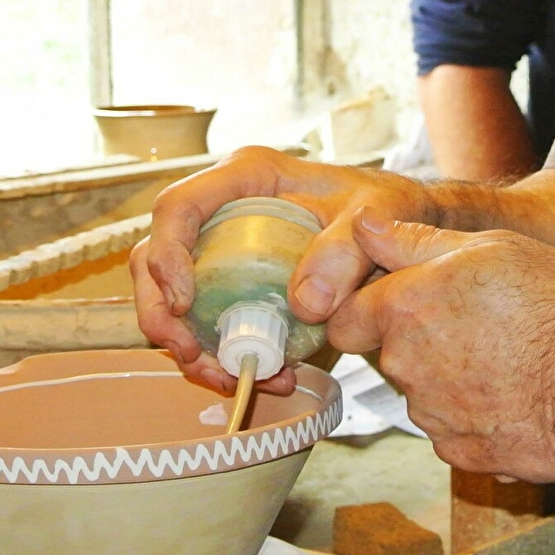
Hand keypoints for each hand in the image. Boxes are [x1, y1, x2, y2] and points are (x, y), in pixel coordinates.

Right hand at [129, 147, 436, 395]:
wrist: (399, 227)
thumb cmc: (381, 207)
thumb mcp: (372, 218)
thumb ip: (344, 252)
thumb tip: (305, 303)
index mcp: (245, 177)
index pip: (177, 207)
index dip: (167, 254)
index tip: (183, 302)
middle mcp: (222, 211)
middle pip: (155, 258)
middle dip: (162, 314)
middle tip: (193, 356)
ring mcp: (223, 250)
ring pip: (172, 298)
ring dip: (191, 346)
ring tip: (232, 377)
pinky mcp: (235, 285)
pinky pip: (209, 323)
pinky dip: (226, 356)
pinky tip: (267, 375)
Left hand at [327, 207, 554, 481]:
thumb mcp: (492, 248)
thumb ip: (415, 240)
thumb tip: (363, 225)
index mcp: (405, 308)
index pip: (344, 319)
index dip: (367, 310)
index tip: (403, 304)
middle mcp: (405, 366)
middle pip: (388, 355)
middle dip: (418, 342)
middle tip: (476, 324)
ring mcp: (432, 416)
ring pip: (423, 394)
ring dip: (449, 380)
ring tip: (507, 360)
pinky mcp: (461, 453)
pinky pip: (453, 430)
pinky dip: (475, 416)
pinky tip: (516, 396)